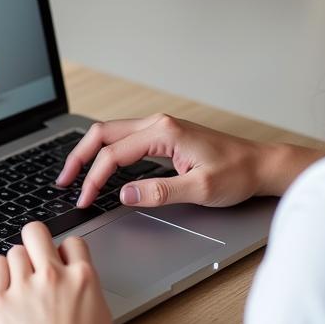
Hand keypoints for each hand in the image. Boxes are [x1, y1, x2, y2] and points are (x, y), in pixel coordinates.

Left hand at [0, 223, 114, 323]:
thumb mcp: (98, 316)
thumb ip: (82, 288)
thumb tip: (70, 274)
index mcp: (82, 278)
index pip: (71, 242)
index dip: (64, 253)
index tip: (59, 264)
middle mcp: (52, 277)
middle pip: (35, 232)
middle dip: (36, 243)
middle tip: (34, 262)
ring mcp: (23, 288)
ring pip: (14, 252)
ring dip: (17, 266)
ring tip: (21, 290)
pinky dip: (0, 277)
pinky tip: (7, 294)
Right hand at [59, 113, 298, 210]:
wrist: (261, 165)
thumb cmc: (237, 174)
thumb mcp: (200, 190)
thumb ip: (159, 192)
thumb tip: (124, 194)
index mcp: (163, 132)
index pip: (113, 154)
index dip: (94, 178)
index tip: (85, 199)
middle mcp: (158, 124)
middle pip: (103, 134)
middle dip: (79, 156)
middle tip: (63, 181)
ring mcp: (160, 128)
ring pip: (111, 134)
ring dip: (90, 153)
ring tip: (75, 175)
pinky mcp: (164, 136)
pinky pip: (125, 139)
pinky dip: (106, 152)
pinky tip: (102, 168)